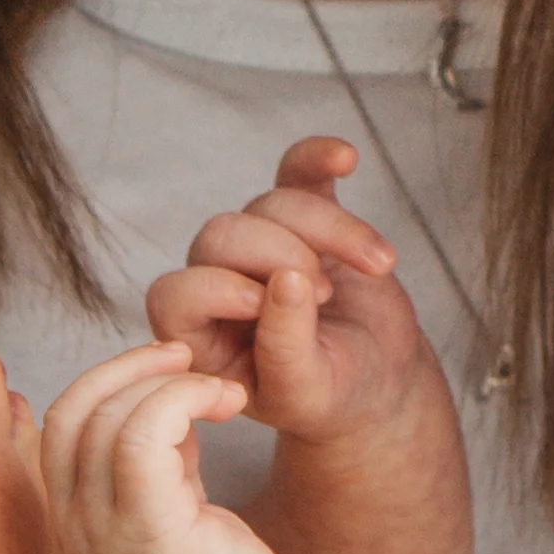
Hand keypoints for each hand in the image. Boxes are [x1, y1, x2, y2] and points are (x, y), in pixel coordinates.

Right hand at [37, 341, 302, 553]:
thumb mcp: (167, 521)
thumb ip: (153, 467)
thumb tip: (165, 406)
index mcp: (69, 530)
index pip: (57, 429)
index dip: (103, 385)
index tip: (162, 373)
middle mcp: (70, 532)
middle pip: (69, 411)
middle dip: (125, 367)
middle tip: (185, 358)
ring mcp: (100, 533)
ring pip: (106, 416)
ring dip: (168, 381)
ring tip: (221, 390)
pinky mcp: (146, 528)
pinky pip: (142, 433)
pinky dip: (183, 397)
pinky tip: (225, 402)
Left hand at [146, 143, 441, 445]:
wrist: (376, 378)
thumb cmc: (329, 396)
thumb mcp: (305, 393)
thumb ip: (286, 348)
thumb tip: (288, 281)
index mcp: (200, 334)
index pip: (175, 294)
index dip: (214, 289)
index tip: (262, 305)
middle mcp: (220, 281)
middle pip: (222, 235)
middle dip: (279, 254)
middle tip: (326, 294)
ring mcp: (262, 244)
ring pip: (272, 204)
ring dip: (331, 229)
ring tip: (378, 266)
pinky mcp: (304, 218)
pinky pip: (298, 171)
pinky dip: (319, 157)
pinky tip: (345, 158)